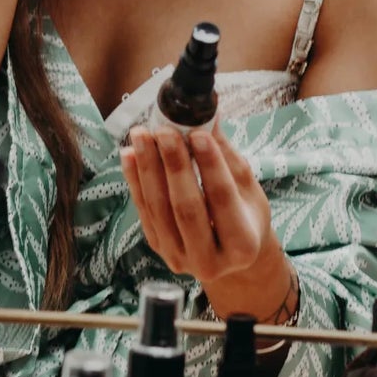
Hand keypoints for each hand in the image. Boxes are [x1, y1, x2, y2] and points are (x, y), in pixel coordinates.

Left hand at [120, 123, 291, 321]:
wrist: (231, 255)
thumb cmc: (246, 216)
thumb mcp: (246, 188)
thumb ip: (226, 156)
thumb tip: (209, 115)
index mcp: (242, 246)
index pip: (222, 199)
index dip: (210, 165)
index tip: (198, 133)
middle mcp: (210, 261)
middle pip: (186, 208)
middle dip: (173, 165)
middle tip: (164, 130)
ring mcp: (180, 259)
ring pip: (159, 210)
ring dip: (147, 169)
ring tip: (141, 135)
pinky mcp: (159, 250)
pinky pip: (144, 212)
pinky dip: (135, 181)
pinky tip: (130, 154)